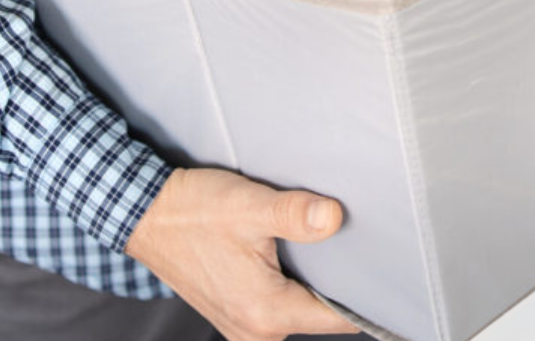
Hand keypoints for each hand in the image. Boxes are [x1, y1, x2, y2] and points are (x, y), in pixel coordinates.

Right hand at [125, 168, 358, 340]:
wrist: (145, 215)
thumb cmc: (192, 212)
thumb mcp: (248, 207)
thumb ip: (294, 214)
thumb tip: (334, 218)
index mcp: (266, 312)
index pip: (339, 318)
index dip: (367, 296)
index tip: (389, 268)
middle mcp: (256, 330)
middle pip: (320, 314)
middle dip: (340, 283)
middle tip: (360, 244)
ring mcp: (243, 325)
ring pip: (299, 308)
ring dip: (313, 280)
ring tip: (325, 243)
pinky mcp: (234, 311)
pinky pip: (278, 304)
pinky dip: (291, 281)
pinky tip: (292, 250)